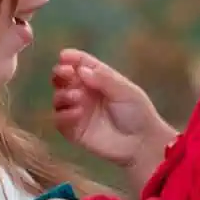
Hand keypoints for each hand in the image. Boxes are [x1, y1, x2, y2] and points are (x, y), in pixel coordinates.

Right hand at [52, 49, 175, 183]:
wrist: (141, 143)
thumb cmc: (137, 113)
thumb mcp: (125, 91)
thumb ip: (104, 78)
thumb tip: (81, 69)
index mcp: (97, 79)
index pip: (81, 64)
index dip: (71, 58)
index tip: (64, 56)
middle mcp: (84, 93)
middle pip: (63, 79)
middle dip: (60, 74)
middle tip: (65, 74)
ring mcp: (77, 111)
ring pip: (58, 98)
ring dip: (63, 94)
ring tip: (77, 97)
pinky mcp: (73, 131)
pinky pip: (59, 120)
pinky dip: (64, 115)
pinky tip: (77, 113)